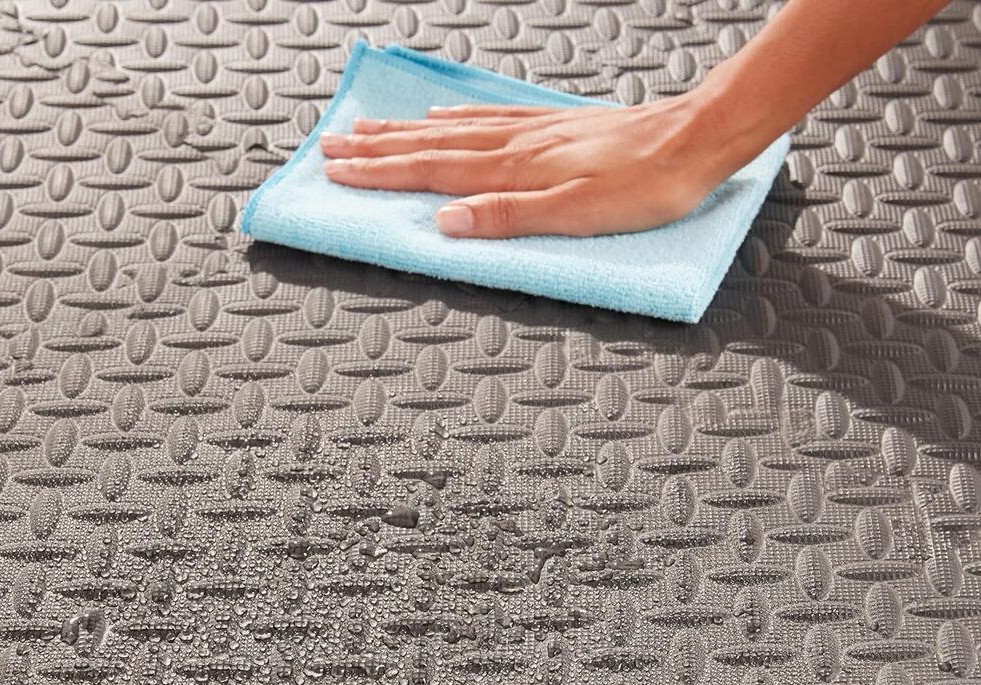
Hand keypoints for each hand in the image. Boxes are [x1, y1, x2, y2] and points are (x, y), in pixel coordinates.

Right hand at [319, 95, 750, 238]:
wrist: (696, 139)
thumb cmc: (647, 185)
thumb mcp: (578, 216)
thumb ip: (509, 219)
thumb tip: (448, 223)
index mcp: (516, 170)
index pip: (432, 171)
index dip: (381, 173)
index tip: (339, 173)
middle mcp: (516, 145)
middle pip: (431, 146)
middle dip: (377, 150)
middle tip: (333, 148)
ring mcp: (533, 132)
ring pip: (453, 130)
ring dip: (405, 132)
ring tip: (369, 130)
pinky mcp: (554, 127)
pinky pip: (490, 119)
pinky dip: (458, 119)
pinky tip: (443, 116)